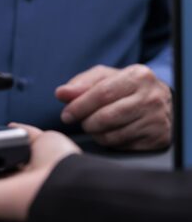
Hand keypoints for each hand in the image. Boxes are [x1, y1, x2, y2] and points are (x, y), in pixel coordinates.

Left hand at [56, 64, 171, 149]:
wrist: (160, 102)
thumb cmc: (126, 88)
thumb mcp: (104, 78)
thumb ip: (81, 84)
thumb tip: (61, 93)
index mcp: (138, 75)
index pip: (101, 93)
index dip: (79, 106)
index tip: (66, 114)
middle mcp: (151, 97)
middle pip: (105, 116)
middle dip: (86, 121)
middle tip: (81, 121)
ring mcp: (156, 119)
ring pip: (112, 134)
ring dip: (95, 133)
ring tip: (95, 125)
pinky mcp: (157, 138)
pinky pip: (121, 145)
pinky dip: (108, 141)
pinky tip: (109, 132)